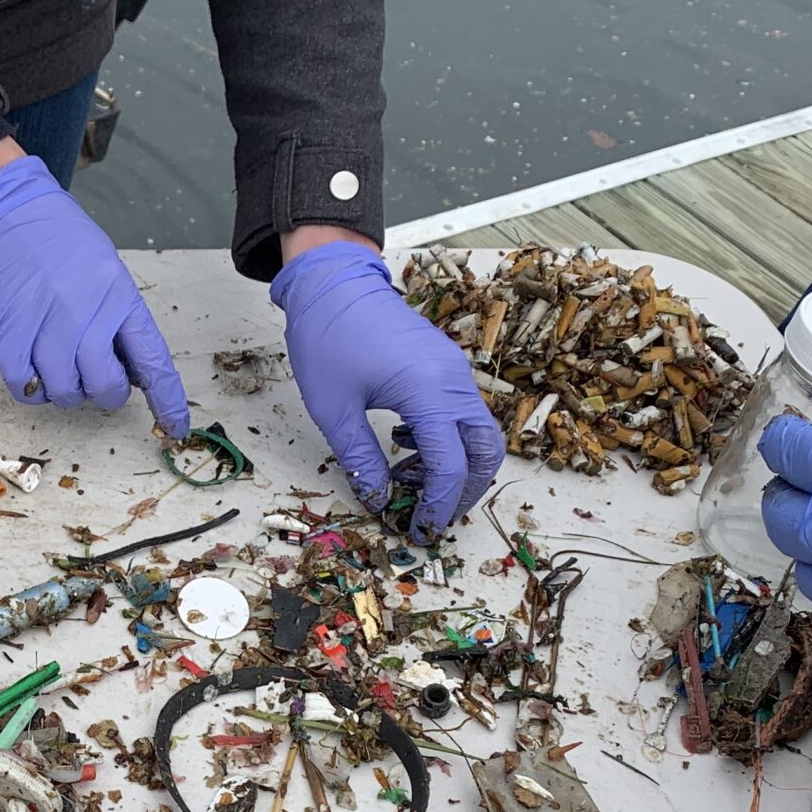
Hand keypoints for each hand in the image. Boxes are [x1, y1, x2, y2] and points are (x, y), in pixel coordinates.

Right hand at [0, 154, 188, 433]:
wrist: (9, 213)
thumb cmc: (61, 242)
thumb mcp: (107, 272)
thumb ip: (120, 321)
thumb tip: (132, 372)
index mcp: (119, 298)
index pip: (152, 362)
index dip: (167, 400)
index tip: (175, 424)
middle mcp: (86, 315)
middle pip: (105, 388)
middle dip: (103, 392)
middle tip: (92, 375)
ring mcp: (46, 327)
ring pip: (64, 393)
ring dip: (65, 390)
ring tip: (58, 361)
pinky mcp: (9, 336)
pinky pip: (26, 388)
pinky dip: (32, 388)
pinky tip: (33, 367)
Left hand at [271, 239, 504, 542]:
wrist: (333, 281)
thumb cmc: (327, 336)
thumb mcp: (334, 409)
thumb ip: (360, 460)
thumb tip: (378, 499)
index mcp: (428, 391)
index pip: (451, 465)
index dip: (438, 506)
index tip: (419, 530)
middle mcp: (452, 380)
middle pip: (484, 452)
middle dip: (463, 492)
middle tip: (429, 516)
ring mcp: (453, 371)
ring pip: (478, 433)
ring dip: (455, 466)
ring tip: (412, 483)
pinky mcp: (445, 367)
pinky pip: (462, 413)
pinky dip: (447, 440)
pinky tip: (408, 448)